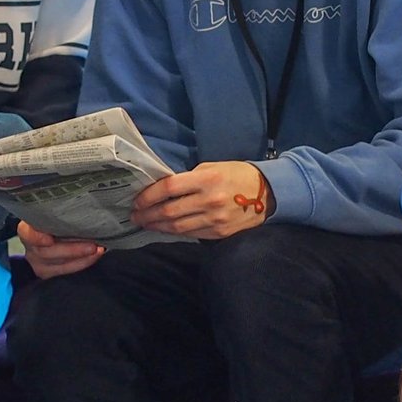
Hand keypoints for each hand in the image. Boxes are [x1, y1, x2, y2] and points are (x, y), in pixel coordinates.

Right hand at [19, 220, 103, 279]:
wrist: (48, 230)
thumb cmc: (52, 218)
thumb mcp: (51, 212)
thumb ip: (58, 212)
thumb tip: (80, 207)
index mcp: (26, 229)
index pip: (28, 234)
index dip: (37, 238)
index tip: (49, 240)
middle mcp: (30, 248)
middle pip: (47, 252)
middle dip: (72, 250)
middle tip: (92, 245)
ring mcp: (38, 262)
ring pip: (59, 264)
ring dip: (82, 258)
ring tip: (98, 250)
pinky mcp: (47, 272)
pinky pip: (65, 270)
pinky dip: (83, 263)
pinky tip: (94, 256)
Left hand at [132, 161, 271, 238]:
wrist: (267, 193)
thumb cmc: (236, 175)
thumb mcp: (212, 167)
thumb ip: (188, 178)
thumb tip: (163, 189)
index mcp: (207, 179)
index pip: (169, 188)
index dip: (149, 195)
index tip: (137, 200)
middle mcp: (210, 200)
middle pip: (169, 211)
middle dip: (148, 215)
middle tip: (135, 216)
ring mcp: (215, 220)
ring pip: (177, 227)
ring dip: (157, 226)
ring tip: (145, 224)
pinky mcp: (219, 233)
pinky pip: (191, 234)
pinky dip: (174, 232)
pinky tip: (164, 229)